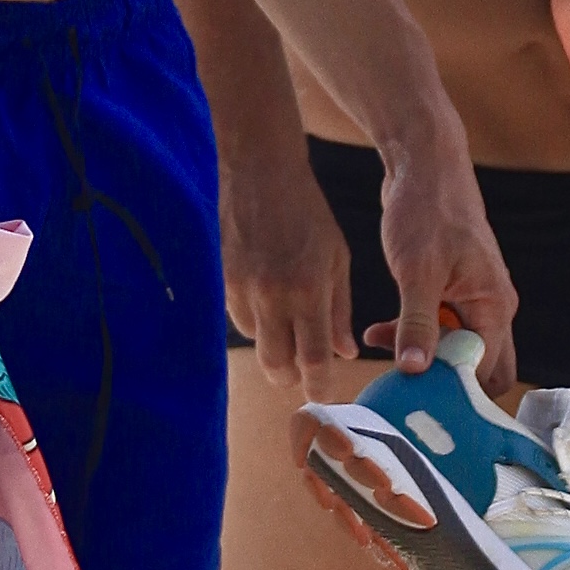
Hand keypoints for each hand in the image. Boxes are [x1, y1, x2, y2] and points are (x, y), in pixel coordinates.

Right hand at [219, 135, 356, 395]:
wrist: (261, 175)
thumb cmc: (308, 214)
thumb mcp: (337, 258)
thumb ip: (339, 309)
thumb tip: (344, 353)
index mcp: (309, 290)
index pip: (314, 358)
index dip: (320, 385)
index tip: (325, 394)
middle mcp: (275, 296)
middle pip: (277, 366)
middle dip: (291, 378)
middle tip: (302, 375)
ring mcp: (245, 290)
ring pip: (257, 346)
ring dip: (275, 350)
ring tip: (290, 337)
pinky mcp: (225, 282)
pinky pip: (241, 323)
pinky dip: (258, 327)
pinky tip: (270, 312)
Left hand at [373, 120, 516, 398]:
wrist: (423, 164)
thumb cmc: (426, 210)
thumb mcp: (417, 271)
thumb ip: (417, 323)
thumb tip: (416, 370)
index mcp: (495, 306)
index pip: (487, 372)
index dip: (455, 391)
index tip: (416, 396)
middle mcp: (491, 307)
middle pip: (478, 368)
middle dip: (441, 381)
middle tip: (401, 382)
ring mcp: (471, 299)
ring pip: (453, 349)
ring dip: (420, 355)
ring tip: (381, 346)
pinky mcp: (449, 290)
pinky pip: (436, 329)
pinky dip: (412, 334)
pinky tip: (379, 331)